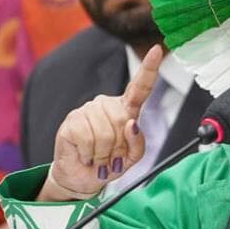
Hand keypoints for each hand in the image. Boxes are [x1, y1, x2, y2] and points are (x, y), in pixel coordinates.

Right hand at [41, 45, 162, 200]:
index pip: (140, 87)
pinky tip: (85, 155)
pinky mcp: (72, 119)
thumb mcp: (131, 160)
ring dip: (103, 154)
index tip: (157, 50)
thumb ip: (138, 144)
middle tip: (111, 158)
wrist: (80, 178)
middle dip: (119, 147)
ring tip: (97, 158)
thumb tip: (132, 124)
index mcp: (126, 110)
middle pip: (122, 120)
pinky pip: (87, 137)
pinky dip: (89, 154)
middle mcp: (107, 105)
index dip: (149, 68)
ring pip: (105, 132)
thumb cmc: (108, 165)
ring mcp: (88, 110)